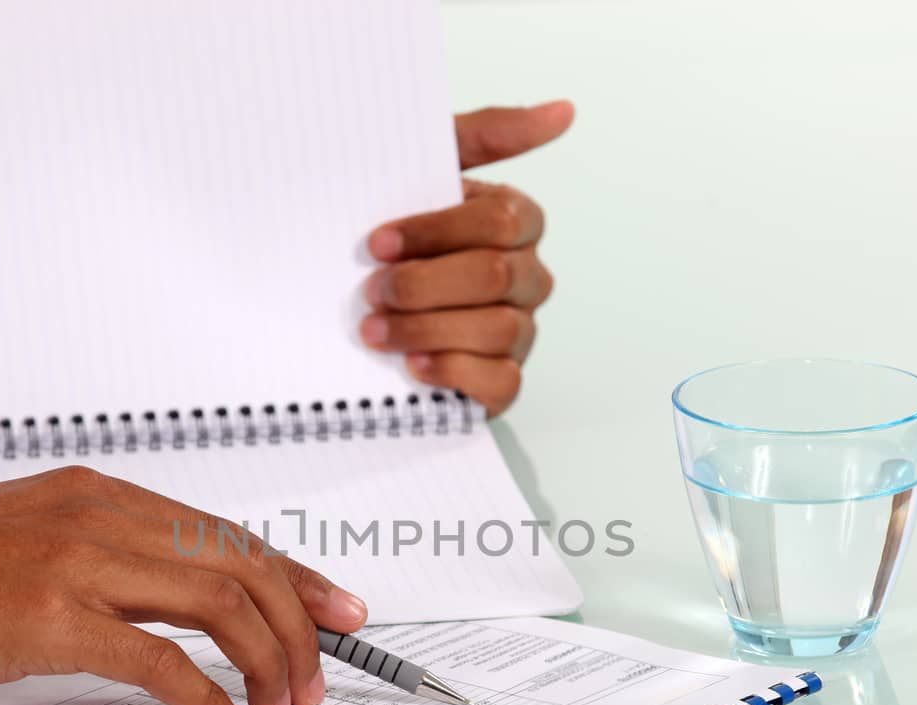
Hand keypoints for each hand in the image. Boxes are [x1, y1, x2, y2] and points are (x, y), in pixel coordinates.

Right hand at [0, 467, 367, 704]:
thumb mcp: (34, 537)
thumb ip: (109, 557)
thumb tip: (182, 605)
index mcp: (100, 492)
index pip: (226, 533)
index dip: (295, 577)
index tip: (339, 612)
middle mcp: (100, 513)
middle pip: (240, 564)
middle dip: (297, 627)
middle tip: (319, 680)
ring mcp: (78, 561)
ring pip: (218, 602)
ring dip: (267, 661)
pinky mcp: (52, 618)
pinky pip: (161, 660)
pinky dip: (208, 698)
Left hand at [361, 101, 574, 415]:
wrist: (354, 307)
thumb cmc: (396, 238)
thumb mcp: (428, 172)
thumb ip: (487, 135)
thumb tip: (563, 111)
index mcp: (514, 223)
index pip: (500, 221)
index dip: (435, 232)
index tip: (377, 242)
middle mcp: (526, 276)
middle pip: (495, 276)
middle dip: (424, 284)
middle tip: (372, 290)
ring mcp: (520, 331)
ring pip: (496, 330)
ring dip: (425, 329)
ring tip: (374, 330)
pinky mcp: (502, 382)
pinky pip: (499, 382)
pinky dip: (452, 372)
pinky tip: (412, 364)